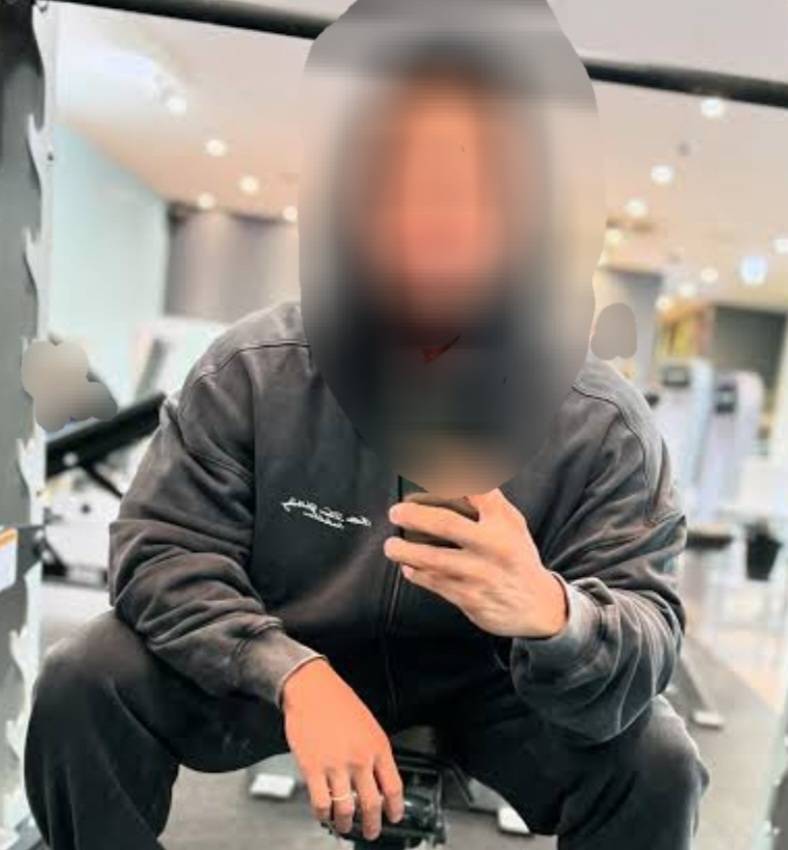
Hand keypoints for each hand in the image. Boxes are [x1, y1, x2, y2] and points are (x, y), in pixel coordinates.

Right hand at [281, 658, 403, 839]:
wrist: (312, 688)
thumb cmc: (338, 700)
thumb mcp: (368, 724)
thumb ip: (374, 751)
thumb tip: (378, 776)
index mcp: (378, 746)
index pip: (394, 787)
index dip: (395, 808)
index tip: (394, 816)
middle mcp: (360, 759)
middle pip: (372, 805)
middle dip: (372, 825)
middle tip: (371, 832)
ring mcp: (337, 766)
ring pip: (346, 809)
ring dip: (346, 824)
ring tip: (344, 825)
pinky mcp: (313, 769)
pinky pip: (321, 803)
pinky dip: (323, 814)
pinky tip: (324, 813)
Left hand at [384, 489, 567, 638]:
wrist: (537, 608)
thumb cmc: (517, 560)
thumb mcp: (512, 524)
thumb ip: (487, 501)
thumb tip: (457, 476)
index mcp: (504, 523)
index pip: (478, 490)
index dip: (452, 473)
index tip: (432, 465)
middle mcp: (492, 545)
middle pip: (446, 524)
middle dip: (415, 515)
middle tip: (396, 512)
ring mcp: (479, 573)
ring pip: (433, 559)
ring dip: (405, 551)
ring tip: (392, 546)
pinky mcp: (468, 597)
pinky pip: (433, 583)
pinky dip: (416, 574)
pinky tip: (408, 567)